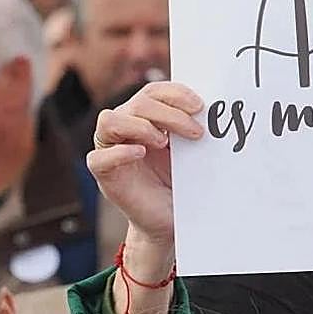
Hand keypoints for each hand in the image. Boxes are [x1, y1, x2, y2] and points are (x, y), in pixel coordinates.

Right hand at [87, 82, 204, 246]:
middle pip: (137, 103)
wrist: (170, 221)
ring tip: (164, 142)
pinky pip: (99, 158)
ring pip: (111, 120)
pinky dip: (119, 152)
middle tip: (196, 132)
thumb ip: (191, 131)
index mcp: (144, 118)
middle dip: (169, 114)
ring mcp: (111, 150)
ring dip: (140, 125)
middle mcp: (124, 128)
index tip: (199, 106)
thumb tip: (214, 110)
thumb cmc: (179, 184)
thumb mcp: (189, 154)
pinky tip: (140, 153)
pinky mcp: (105, 175)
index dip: (174, 93)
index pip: (153, 92)